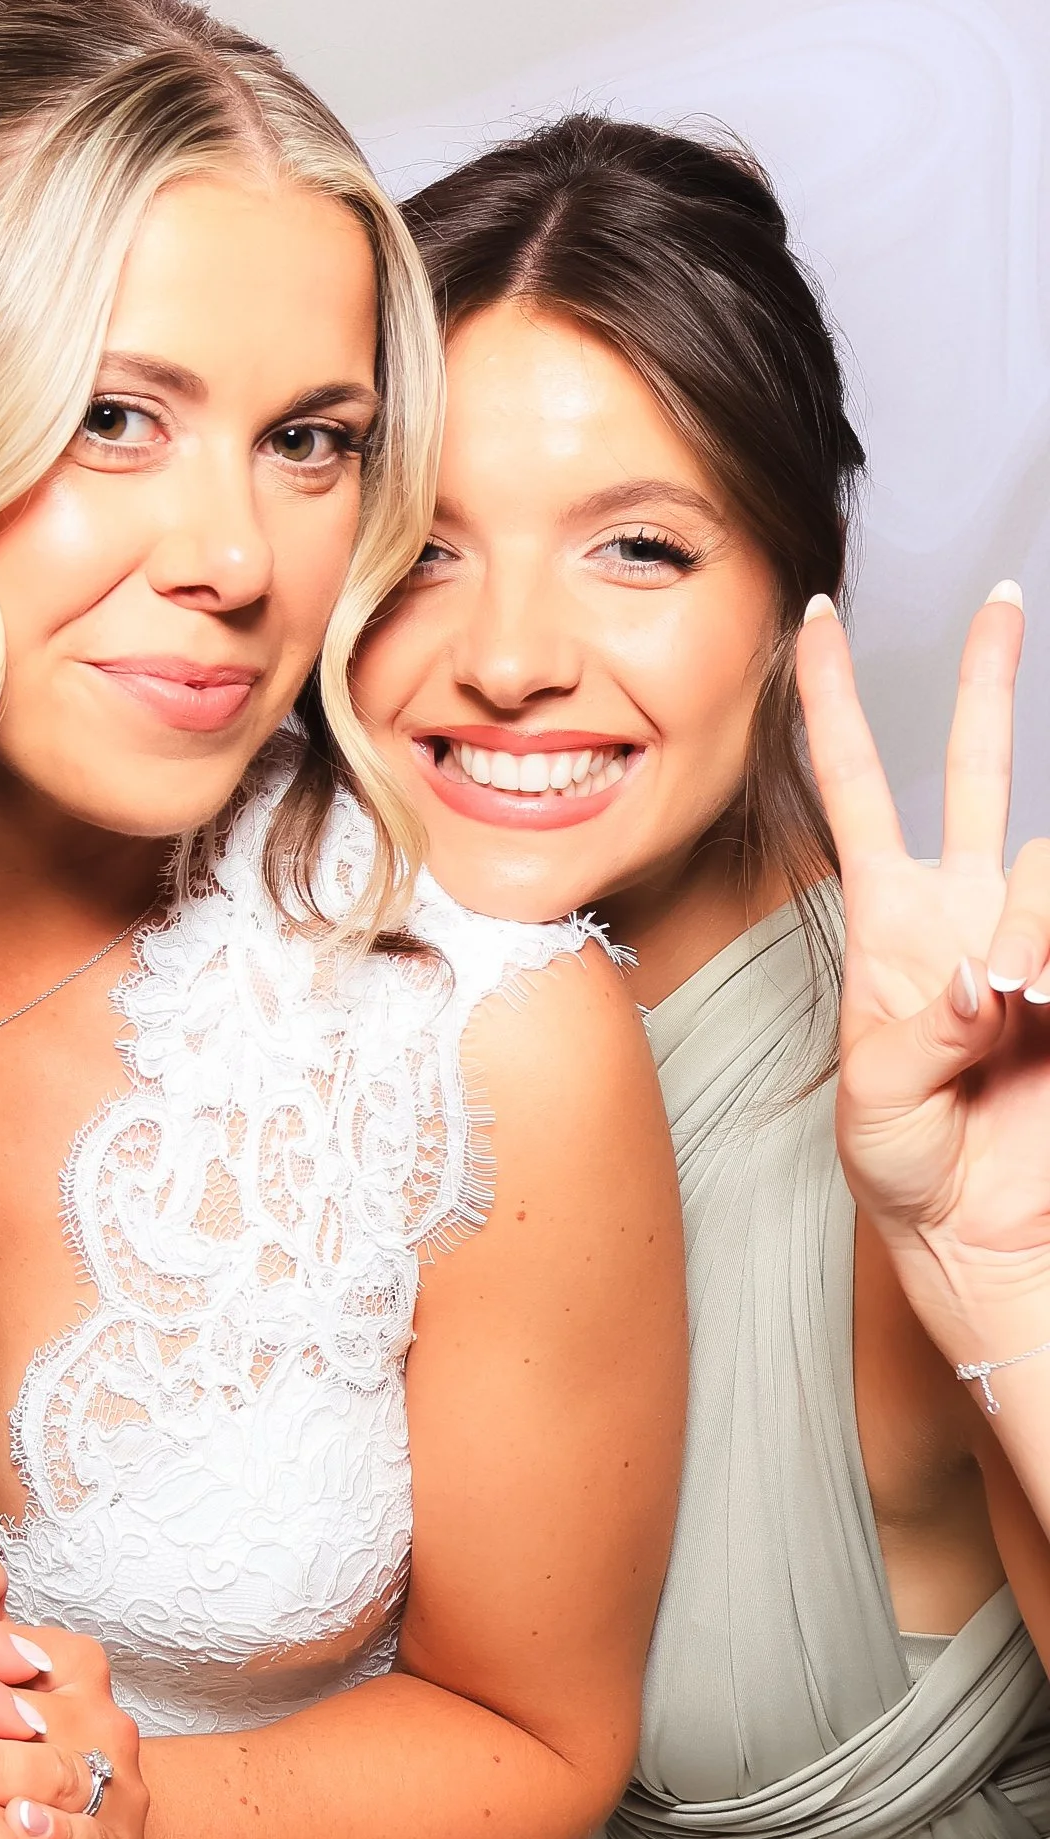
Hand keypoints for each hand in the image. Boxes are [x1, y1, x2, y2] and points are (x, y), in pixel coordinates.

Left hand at [797, 585, 1049, 1356]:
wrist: (982, 1237)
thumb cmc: (907, 1171)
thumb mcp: (875, 1107)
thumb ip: (920, 1033)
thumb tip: (980, 974)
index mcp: (887, 921)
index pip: (851, 786)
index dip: (833, 703)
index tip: (812, 618)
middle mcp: (963, 909)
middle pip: (975, 768)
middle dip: (991, 683)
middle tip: (1004, 601)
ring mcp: (1032, 938)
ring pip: (1045, 865)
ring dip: (1034, 932)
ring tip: (1026, 1009)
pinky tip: (1046, 1012)